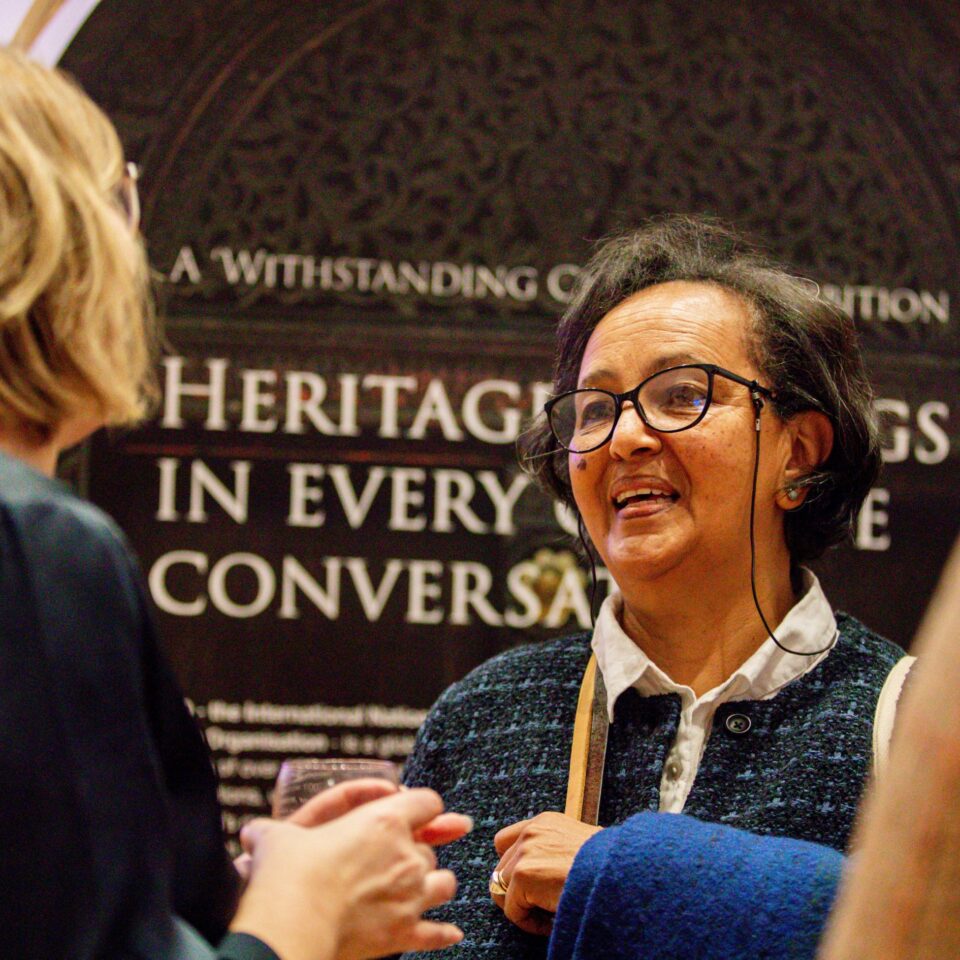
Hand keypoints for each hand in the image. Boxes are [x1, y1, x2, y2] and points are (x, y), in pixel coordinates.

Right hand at [230, 788, 471, 959]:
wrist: (289, 925)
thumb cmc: (285, 875)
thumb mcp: (277, 837)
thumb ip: (272, 831)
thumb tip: (251, 834)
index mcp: (385, 820)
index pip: (427, 802)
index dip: (422, 805)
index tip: (412, 812)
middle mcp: (405, 856)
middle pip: (431, 849)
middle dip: (416, 853)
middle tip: (395, 860)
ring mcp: (409, 896)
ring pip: (444, 884)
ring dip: (434, 885)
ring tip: (418, 889)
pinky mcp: (403, 934)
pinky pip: (436, 933)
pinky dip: (443, 932)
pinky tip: (450, 932)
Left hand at [491, 811, 601, 935]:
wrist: (621, 873)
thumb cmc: (608, 866)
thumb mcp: (579, 847)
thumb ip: (554, 851)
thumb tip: (542, 875)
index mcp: (545, 822)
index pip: (505, 842)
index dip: (513, 867)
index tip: (532, 887)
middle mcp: (531, 831)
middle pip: (500, 869)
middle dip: (518, 892)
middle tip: (543, 907)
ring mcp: (524, 851)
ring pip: (503, 890)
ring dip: (524, 907)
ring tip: (549, 915)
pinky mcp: (523, 874)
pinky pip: (513, 911)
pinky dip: (529, 923)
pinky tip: (552, 921)